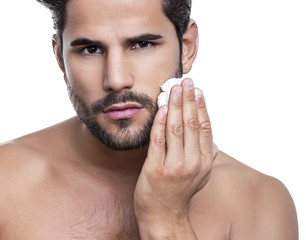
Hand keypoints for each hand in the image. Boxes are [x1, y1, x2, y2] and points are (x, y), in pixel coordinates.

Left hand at [134, 78, 216, 226]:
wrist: (163, 215)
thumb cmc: (179, 192)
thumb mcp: (200, 176)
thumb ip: (205, 155)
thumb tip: (209, 136)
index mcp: (204, 162)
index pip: (204, 127)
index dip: (201, 106)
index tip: (197, 90)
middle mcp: (192, 163)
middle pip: (191, 123)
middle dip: (188, 99)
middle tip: (185, 81)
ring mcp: (174, 166)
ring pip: (176, 128)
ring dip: (175, 105)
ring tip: (174, 89)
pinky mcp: (155, 168)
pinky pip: (158, 139)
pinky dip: (160, 121)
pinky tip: (162, 107)